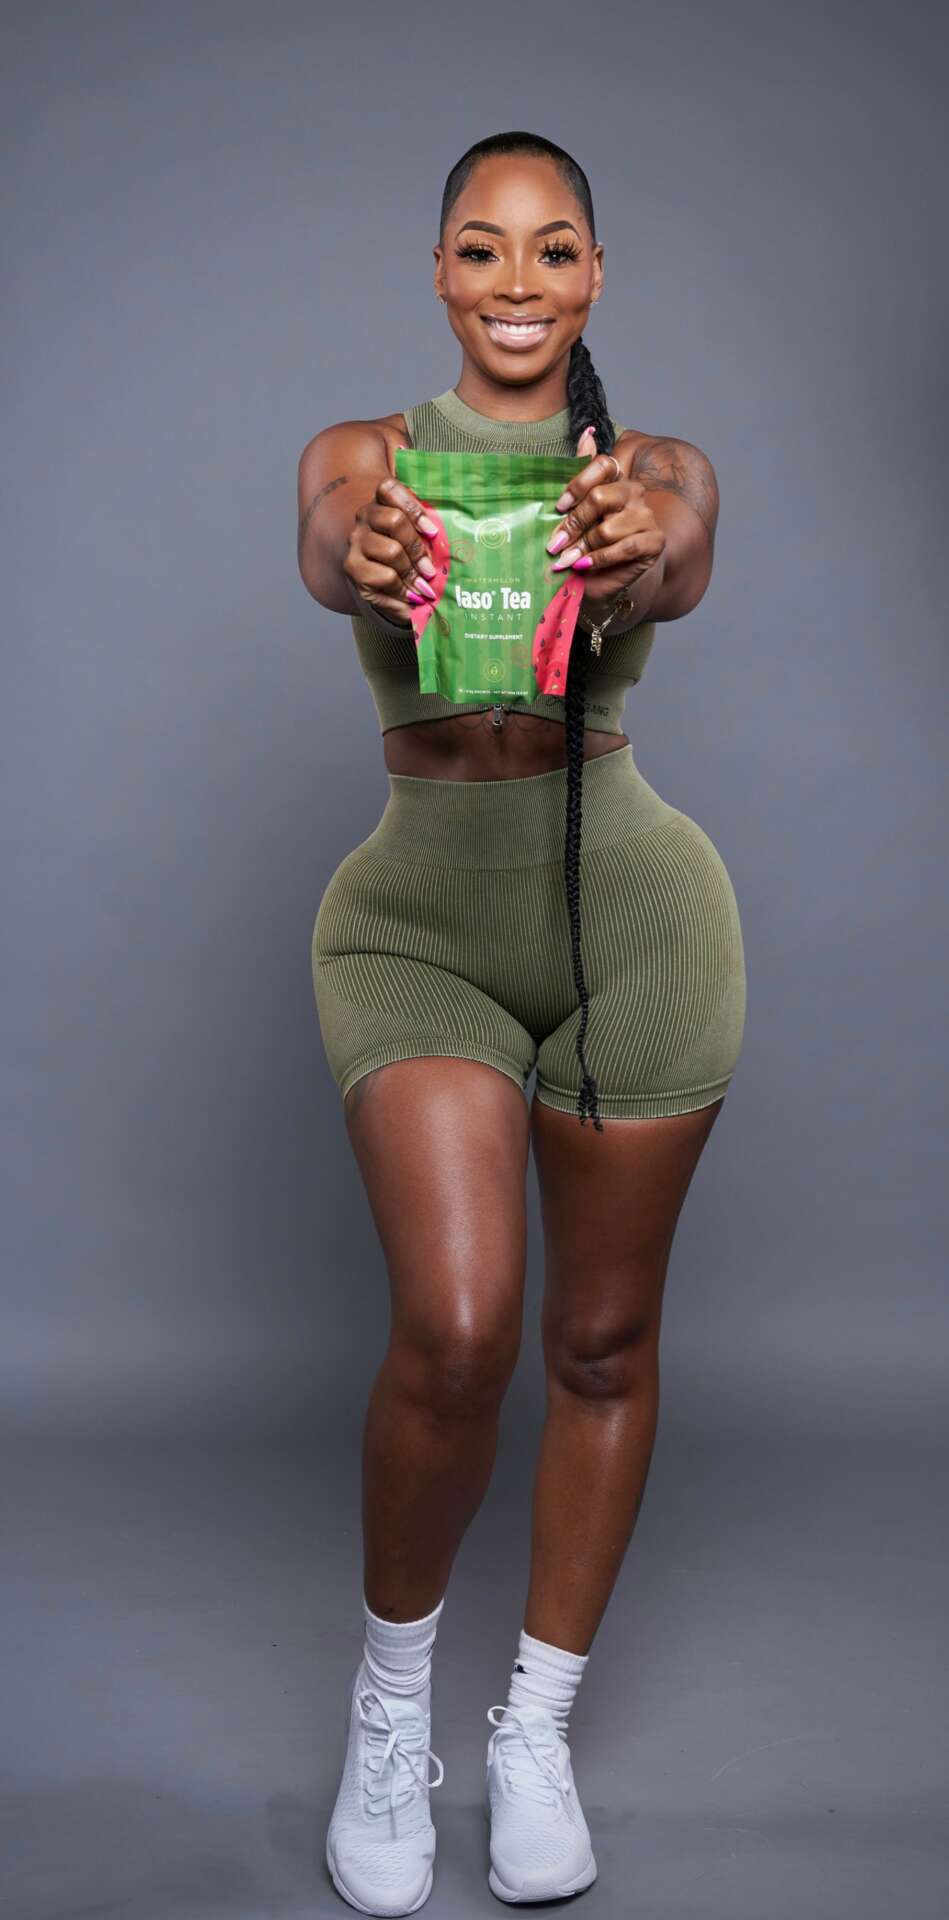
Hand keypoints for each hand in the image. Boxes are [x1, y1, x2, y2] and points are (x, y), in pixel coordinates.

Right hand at [343, 442, 441, 625]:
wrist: (378, 578)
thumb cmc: (406, 553)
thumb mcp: (418, 538)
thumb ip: (427, 533)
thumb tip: (450, 550)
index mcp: (381, 501)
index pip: (389, 489)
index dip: (412, 507)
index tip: (432, 532)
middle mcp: (365, 517)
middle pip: (394, 520)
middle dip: (418, 548)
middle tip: (430, 570)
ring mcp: (356, 542)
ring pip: (392, 551)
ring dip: (412, 574)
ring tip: (424, 588)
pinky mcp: (353, 568)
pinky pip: (385, 578)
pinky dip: (402, 592)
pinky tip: (411, 598)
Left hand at [546, 425, 665, 614]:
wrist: (601, 581)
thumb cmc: (585, 545)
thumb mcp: (576, 513)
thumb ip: (580, 477)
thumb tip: (587, 432)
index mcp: (616, 479)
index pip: (602, 465)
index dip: (578, 484)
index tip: (558, 506)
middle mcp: (634, 493)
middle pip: (600, 497)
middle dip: (573, 523)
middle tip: (554, 543)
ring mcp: (647, 517)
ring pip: (609, 528)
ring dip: (583, 547)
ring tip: (566, 560)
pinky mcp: (654, 542)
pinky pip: (624, 547)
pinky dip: (600, 559)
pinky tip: (585, 566)